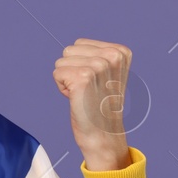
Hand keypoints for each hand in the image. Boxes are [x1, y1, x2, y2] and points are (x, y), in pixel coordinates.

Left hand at [53, 37, 131, 171]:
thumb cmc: (101, 105)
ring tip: (84, 94)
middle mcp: (112, 56)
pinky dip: (62, 88)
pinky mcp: (83, 77)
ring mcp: (98, 65)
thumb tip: (73, 47)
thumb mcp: (107, 73)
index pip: (80, 43)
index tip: (95, 82)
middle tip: (88, 89)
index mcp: (120, 52)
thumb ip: (96, 55)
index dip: (82, 64)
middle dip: (72, 70)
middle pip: (69, 50)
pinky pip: (57, 73)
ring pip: (61, 61)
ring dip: (67, 79)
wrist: (103, 134)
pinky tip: (77, 99)